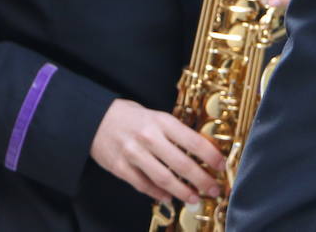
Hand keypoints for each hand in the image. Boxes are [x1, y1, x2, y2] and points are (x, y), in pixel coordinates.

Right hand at [89, 99, 224, 204]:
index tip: (221, 166)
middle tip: (213, 189)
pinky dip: (158, 193)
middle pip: (182, 164)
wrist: (95, 119)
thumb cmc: (130, 117)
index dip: (210, 156)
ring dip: (182, 191)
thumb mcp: (156, 116)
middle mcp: (149, 137)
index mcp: (161, 121)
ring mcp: (134, 154)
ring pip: (164, 179)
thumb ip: (174, 132)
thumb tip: (200, 151)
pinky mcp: (120, 168)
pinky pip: (144, 185)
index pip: (193, 140)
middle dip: (201, 179)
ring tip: (194, 198)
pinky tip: (168, 197)